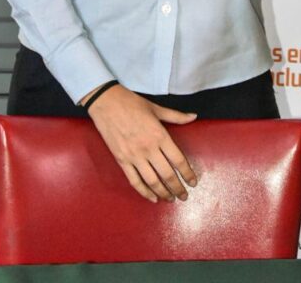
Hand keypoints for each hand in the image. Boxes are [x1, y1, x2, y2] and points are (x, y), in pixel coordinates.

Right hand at [84, 84, 197, 202]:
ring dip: (163, 193)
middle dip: (178, 188)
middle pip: (167, 174)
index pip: (178, 160)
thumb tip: (194, 117)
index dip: (187, 173)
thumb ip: (176, 116)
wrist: (106, 102)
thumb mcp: (156, 108)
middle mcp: (148, 148)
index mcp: (159, 135)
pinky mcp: (121, 160)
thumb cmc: (133, 103)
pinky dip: (144, 192)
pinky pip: (135, 181)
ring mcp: (134, 156)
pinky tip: (152, 198)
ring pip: (152, 181)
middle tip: (184, 196)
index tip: (193, 182)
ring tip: (171, 199)